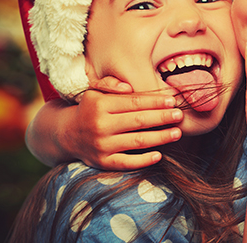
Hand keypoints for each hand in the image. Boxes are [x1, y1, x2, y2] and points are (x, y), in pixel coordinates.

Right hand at [58, 76, 183, 170]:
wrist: (66, 134)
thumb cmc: (89, 109)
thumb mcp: (94, 91)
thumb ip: (110, 84)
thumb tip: (128, 86)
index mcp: (99, 105)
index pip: (133, 102)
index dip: (155, 102)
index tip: (172, 100)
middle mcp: (100, 125)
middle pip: (138, 121)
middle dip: (162, 118)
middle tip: (180, 115)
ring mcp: (102, 145)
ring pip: (137, 141)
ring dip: (160, 137)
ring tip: (177, 133)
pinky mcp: (103, 162)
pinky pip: (127, 163)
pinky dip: (144, 160)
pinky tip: (159, 155)